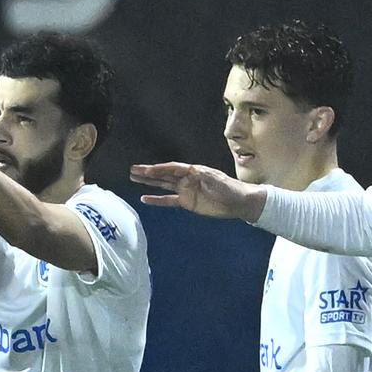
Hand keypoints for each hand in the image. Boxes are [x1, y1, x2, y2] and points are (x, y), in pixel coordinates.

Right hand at [129, 162, 263, 220]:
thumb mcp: (214, 179)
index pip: (171, 168)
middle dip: (149, 173)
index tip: (145, 169)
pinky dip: (157, 200)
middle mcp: (186, 179)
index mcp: (192, 170)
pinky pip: (168, 201)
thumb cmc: (227, 188)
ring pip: (163, 185)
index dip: (158, 169)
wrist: (237, 202)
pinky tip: (145, 198)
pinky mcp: (186, 203)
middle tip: (133, 170)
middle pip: (164, 175)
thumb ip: (200, 176)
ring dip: (149, 182)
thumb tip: (189, 172)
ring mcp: (185, 191)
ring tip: (135, 179)